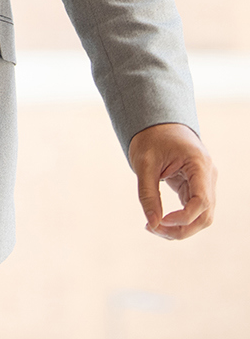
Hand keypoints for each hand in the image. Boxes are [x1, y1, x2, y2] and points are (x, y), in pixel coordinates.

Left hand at [128, 122, 216, 239]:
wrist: (156, 123)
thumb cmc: (150, 139)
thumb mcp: (143, 163)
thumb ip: (148, 194)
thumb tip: (152, 224)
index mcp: (199, 164)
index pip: (202, 201)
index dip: (183, 217)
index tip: (160, 221)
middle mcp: (208, 176)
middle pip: (205, 215)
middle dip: (181, 228)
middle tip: (152, 229)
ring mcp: (205, 183)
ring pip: (201, 217)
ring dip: (180, 228)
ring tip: (152, 227)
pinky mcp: (197, 188)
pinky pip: (193, 210)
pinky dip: (178, 220)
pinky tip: (158, 222)